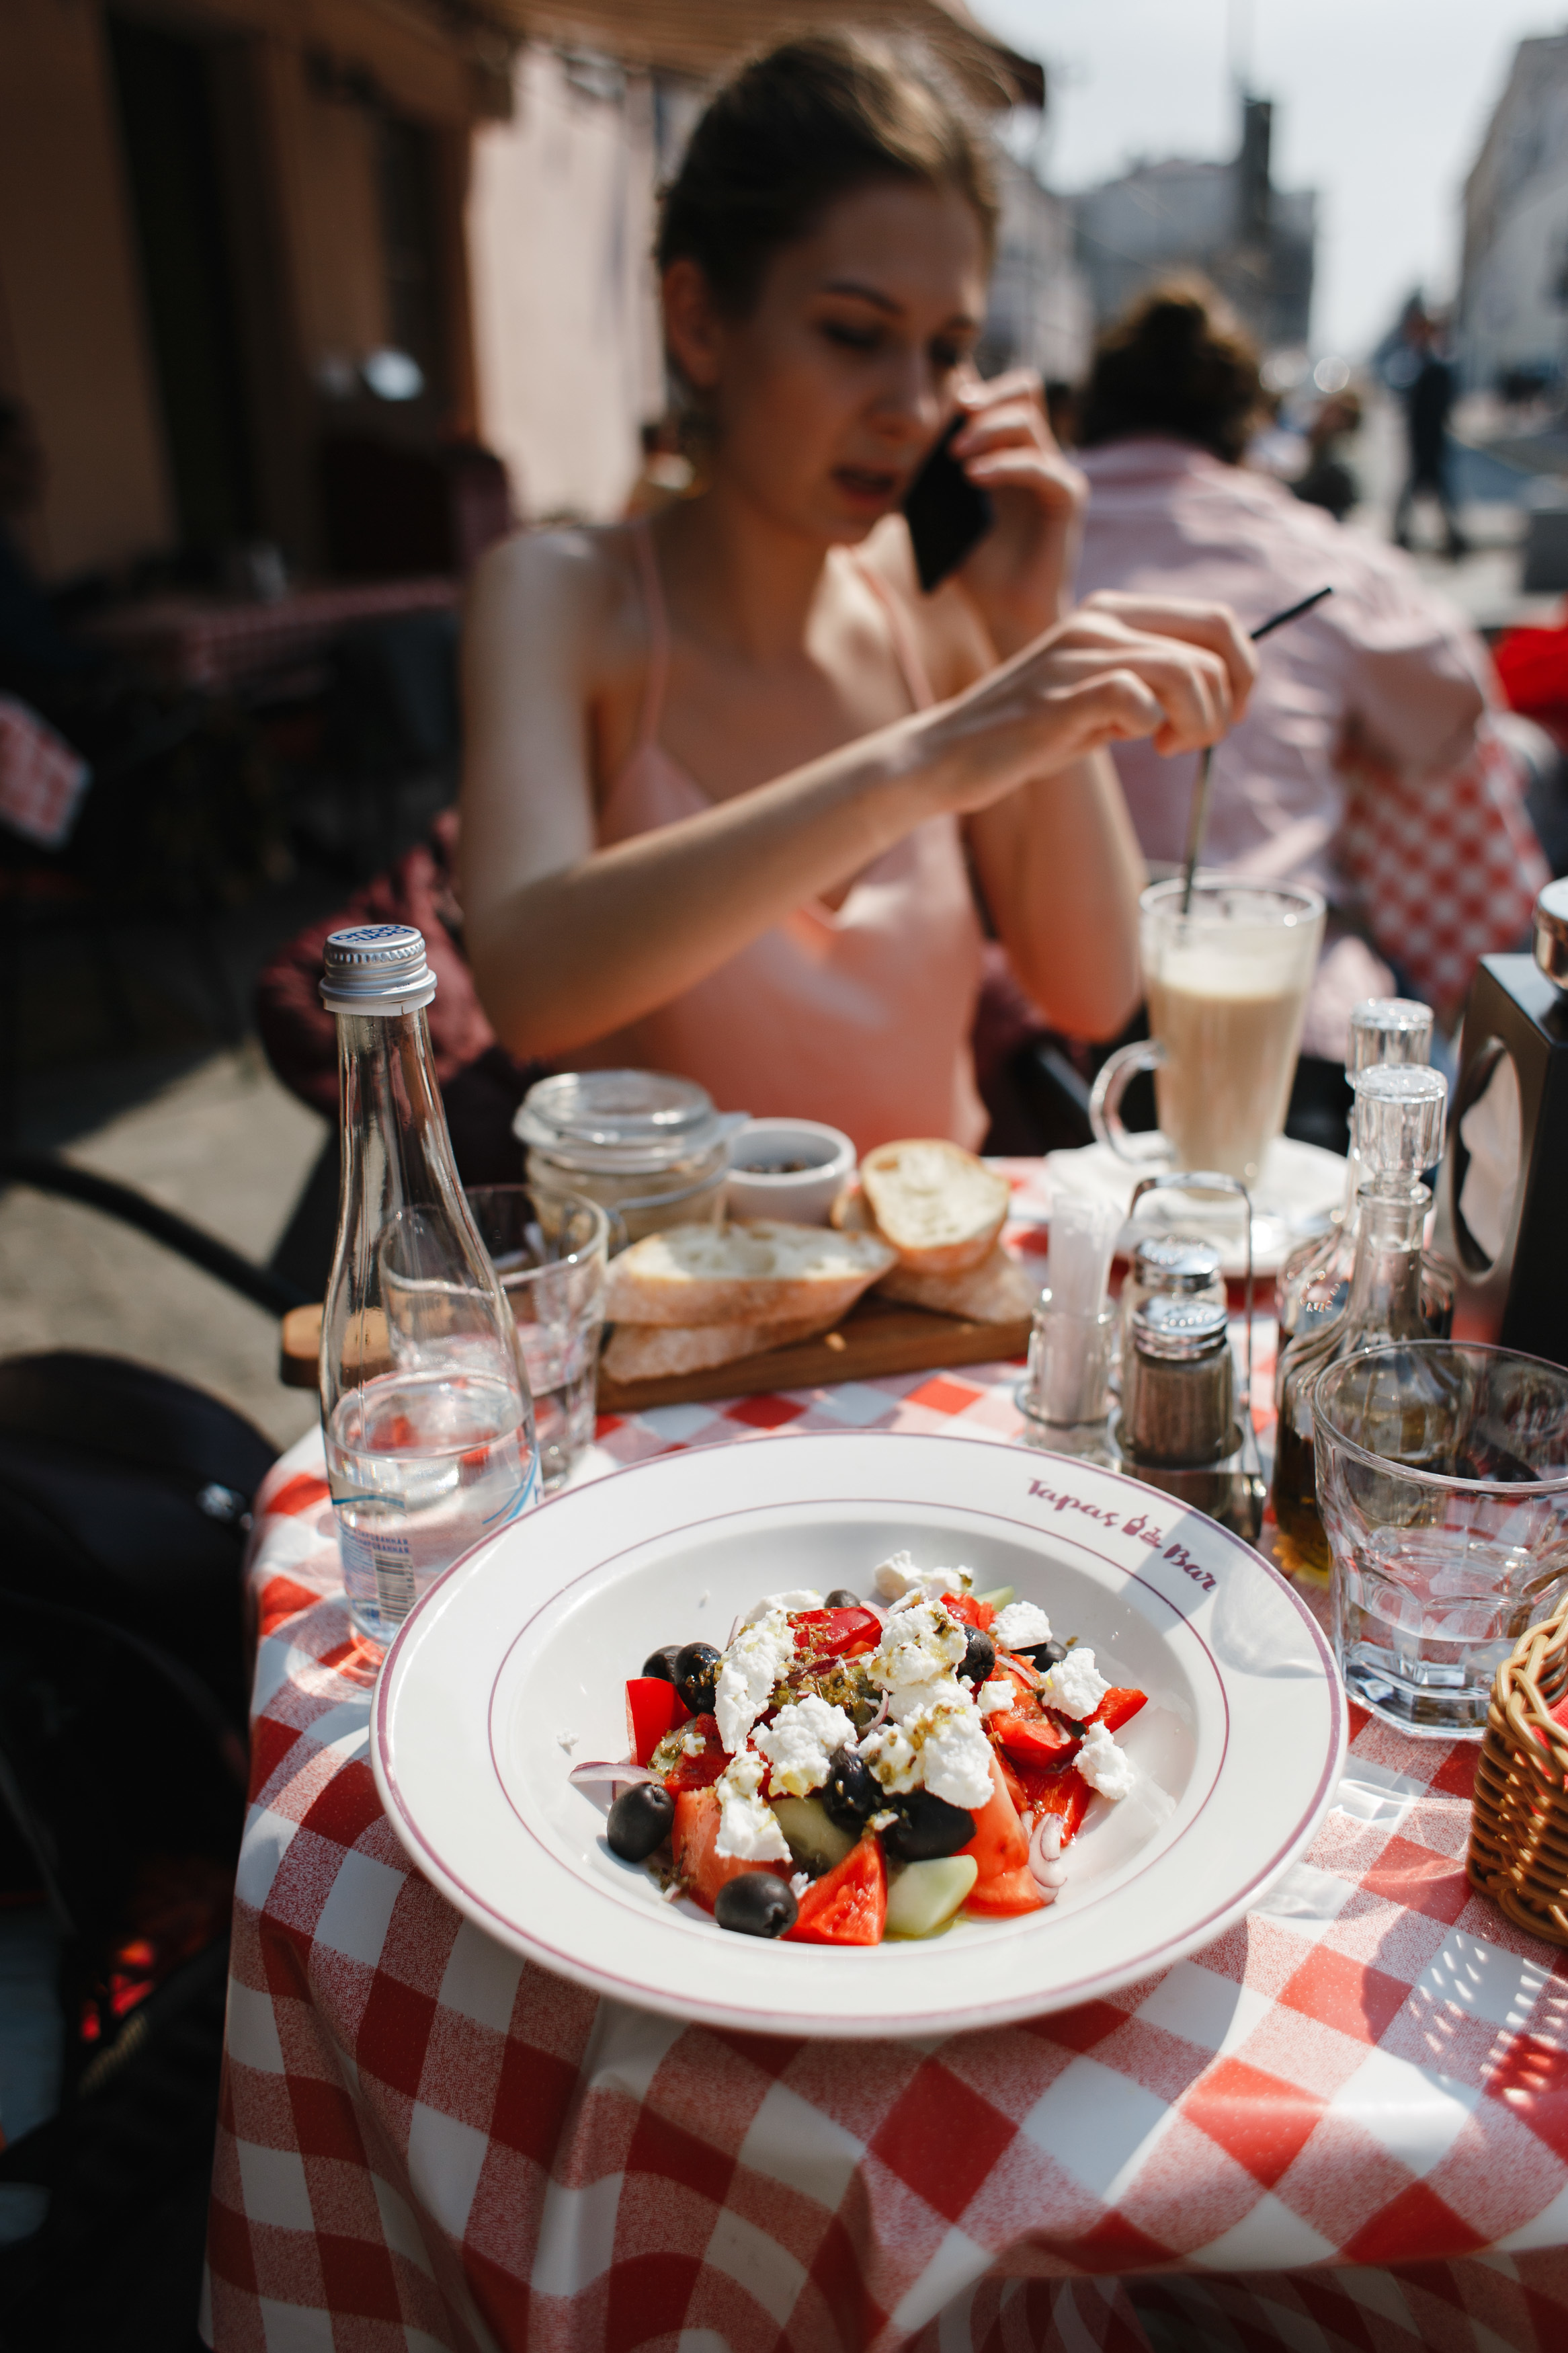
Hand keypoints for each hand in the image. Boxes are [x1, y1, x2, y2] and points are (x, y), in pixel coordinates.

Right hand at [931, 605, 1238, 815]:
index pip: (1214, 620)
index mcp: (1112, 612)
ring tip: (1172, 748)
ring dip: (1200, 720)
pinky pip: (1140, 700)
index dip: (1241, 671)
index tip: (1223, 715)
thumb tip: (1220, 691)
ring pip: (1187, 671)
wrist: (949, 754)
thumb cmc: (1028, 733)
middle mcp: (1099, 621)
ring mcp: (1079, 655)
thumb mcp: (1099, 695)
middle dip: (1227, 701)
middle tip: (1195, 739)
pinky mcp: (1063, 696)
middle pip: (1214, 642)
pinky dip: (1154, 727)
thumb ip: (1149, 681)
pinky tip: (1138, 744)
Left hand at [947, 372, 1084, 653]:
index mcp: (1008, 451)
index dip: (975, 388)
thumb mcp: (940, 513)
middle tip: (955, 411)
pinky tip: (972, 478)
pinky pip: (1040, 466)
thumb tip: (904, 442)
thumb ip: (929, 476)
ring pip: (1028, 418)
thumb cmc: (974, 568)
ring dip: (987, 428)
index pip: (1001, 395)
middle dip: (987, 395)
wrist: (1003, 612)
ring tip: (955, 455)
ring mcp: (1054, 472)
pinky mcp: (1067, 497)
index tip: (942, 401)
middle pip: (1024, 390)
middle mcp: (1036, 454)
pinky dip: (1004, 466)